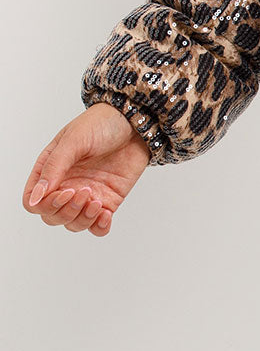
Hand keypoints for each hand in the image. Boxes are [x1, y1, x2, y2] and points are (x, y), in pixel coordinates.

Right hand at [22, 104, 152, 236]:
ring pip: (73, 224)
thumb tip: (35, 198)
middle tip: (84, 192)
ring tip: (97, 201)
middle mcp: (66, 185)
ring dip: (83, 219)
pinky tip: (106, 214)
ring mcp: (86, 195)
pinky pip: (97, 227)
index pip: (33, 202)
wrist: (135, 123)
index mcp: (50, 170)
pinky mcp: (107, 201)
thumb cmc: (102, 123)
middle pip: (52, 217)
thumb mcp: (74, 140)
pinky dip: (99, 227)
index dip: (45, 205)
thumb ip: (54, 167)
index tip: (65, 192)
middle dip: (66, 211)